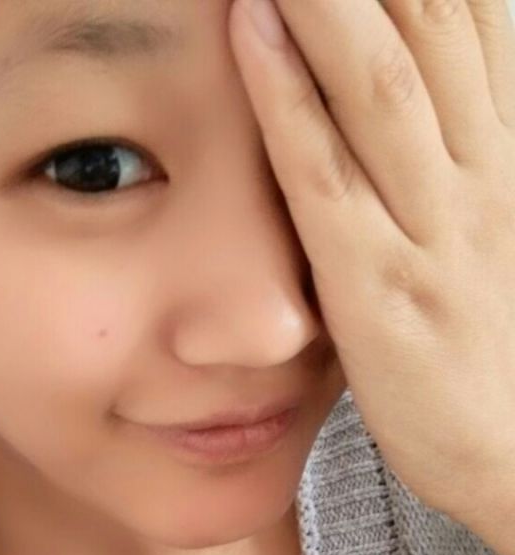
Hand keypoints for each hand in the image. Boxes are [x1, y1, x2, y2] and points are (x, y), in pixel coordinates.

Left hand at [229, 0, 514, 543]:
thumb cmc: (493, 336)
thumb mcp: (487, 226)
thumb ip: (460, 147)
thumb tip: (428, 79)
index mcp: (501, 152)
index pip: (465, 16)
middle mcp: (476, 171)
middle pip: (424, 23)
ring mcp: (429, 226)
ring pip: (377, 82)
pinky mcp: (379, 284)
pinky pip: (326, 173)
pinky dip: (289, 97)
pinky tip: (251, 31)